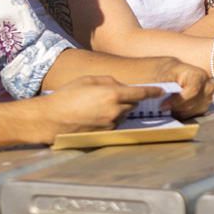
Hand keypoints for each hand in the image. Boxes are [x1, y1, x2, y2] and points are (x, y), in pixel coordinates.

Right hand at [36, 75, 160, 137]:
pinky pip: (114, 124)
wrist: (51, 118)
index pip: (141, 92)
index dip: (153, 91)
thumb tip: (122, 86)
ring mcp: (110, 124)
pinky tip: (94, 115)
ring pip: (123, 114)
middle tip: (113, 94)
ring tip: (97, 105)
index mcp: (112, 94)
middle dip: (129, 98)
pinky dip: (110, 118)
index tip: (162, 90)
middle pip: (132, 104)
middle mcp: (114, 110)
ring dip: (118, 109)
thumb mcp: (89, 79)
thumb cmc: (67, 95)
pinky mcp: (104, 133)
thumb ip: (109, 81)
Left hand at [155, 58, 213, 118]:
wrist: (180, 75)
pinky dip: (180, 113)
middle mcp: (208, 87)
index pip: (192, 90)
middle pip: (190, 103)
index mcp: (200, 75)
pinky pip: (190, 115)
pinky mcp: (204, 108)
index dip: (177, 100)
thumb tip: (161, 94)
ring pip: (189, 111)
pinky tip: (175, 106)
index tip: (164, 105)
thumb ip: (165, 83)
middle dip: (174, 107)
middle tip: (162, 106)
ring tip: (168, 104)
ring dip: (176, 110)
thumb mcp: (168, 74)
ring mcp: (208, 99)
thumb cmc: (174, 73)